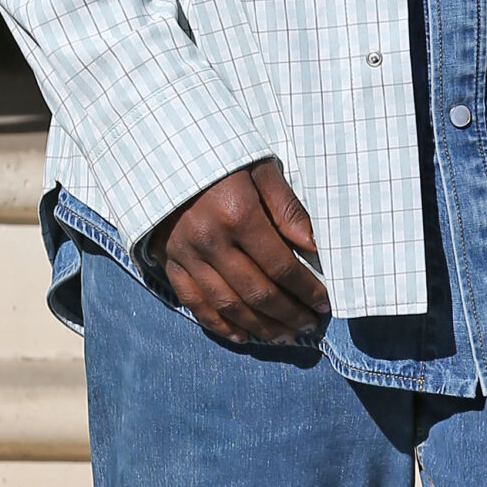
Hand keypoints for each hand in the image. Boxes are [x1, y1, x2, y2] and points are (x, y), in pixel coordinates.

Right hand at [149, 158, 329, 347]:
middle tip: (309, 326)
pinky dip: (219, 325)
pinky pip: (195, 303)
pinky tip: (242, 337)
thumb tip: (315, 246)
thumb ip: (287, 209)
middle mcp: (211, 241)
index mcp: (238, 215)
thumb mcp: (260, 168)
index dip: (306, 289)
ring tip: (284, 336)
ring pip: (228, 305)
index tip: (324, 303)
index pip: (280, 266)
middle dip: (288, 314)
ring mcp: (186, 256)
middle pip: (257, 292)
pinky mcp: (169, 263)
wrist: (162, 150)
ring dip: (260, 327)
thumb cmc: (220, 156)